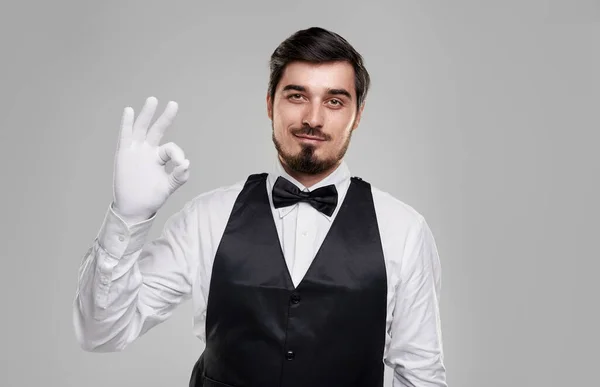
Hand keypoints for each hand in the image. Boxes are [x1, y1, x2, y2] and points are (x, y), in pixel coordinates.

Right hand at [112, 96, 189, 220]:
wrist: (133, 209)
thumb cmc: (151, 197)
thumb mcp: (169, 186)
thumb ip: (179, 176)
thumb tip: (187, 163)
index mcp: (159, 157)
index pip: (171, 149)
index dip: (178, 154)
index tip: (182, 165)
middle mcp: (148, 151)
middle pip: (157, 130)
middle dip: (165, 117)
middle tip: (174, 104)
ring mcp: (136, 151)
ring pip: (142, 128)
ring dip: (147, 114)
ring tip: (153, 100)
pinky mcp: (124, 154)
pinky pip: (125, 136)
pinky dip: (127, 124)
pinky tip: (129, 111)